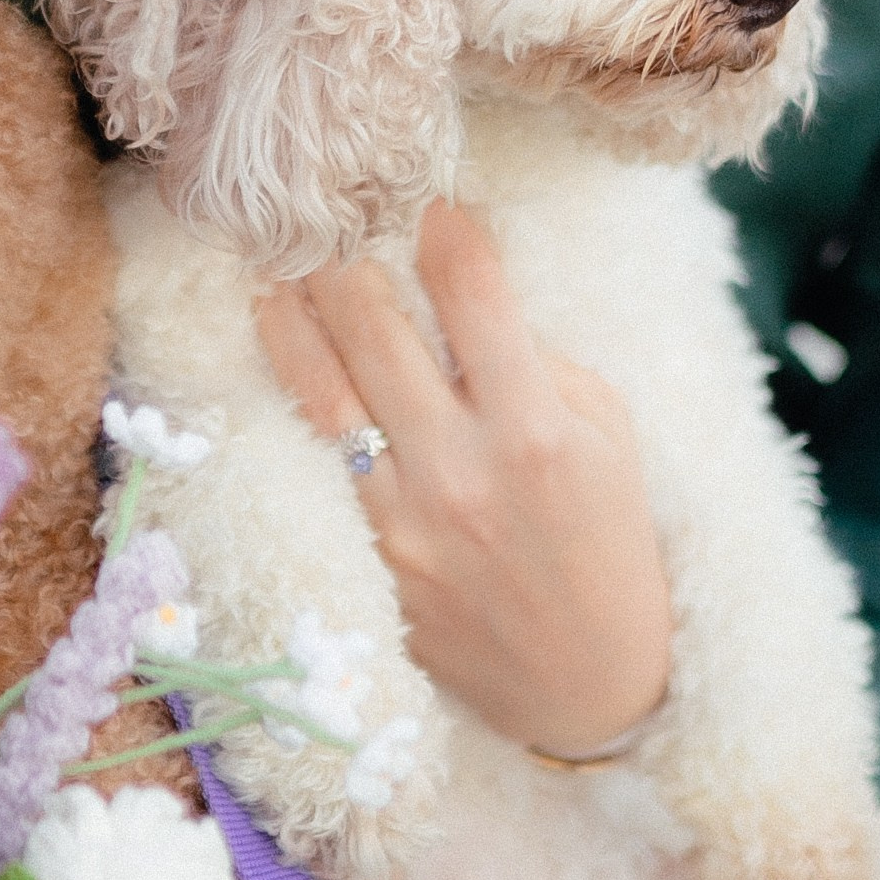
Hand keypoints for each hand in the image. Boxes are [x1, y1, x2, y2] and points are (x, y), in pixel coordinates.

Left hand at [254, 200, 670, 760]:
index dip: (447, 235)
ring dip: (296, 317)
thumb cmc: (607, 538)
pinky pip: (322, 463)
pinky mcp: (374, 562)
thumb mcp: (607, 438)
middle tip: (323, 215)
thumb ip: (537, 364)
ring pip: (329, 394)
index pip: (477, 301)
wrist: (589, 681)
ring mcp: (408, 523)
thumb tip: (463, 293)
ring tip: (272, 265)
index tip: (429, 198)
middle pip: (379, 335)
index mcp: (541, 432)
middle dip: (346, 261)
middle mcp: (465, 473)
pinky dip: (300, 395)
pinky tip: (279, 343)